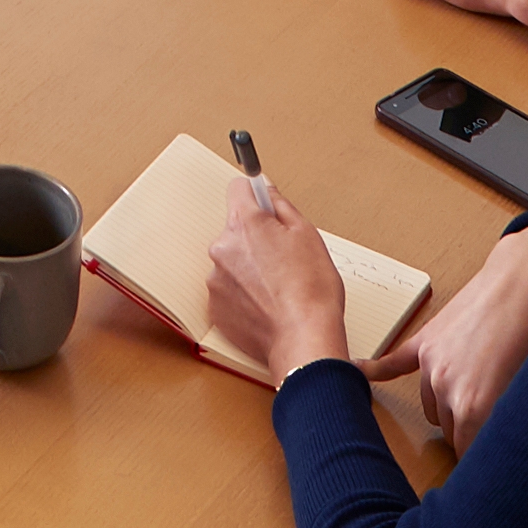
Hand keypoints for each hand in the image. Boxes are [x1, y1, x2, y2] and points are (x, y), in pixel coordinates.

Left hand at [206, 172, 354, 377]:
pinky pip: (228, 290)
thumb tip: (268, 193)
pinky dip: (243, 294)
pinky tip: (266, 305)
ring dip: (248, 268)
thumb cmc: (312, 290)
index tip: (264, 205)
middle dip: (255, 237)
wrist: (304, 339)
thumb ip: (282, 206)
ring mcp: (216, 279)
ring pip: (232, 261)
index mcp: (245, 223)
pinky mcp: (216, 307)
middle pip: (236, 228)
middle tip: (282, 257)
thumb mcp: (307, 235)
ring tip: (277, 287)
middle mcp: (223, 247)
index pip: (238, 188)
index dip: (255, 195)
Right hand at [371, 223, 527, 447]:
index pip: (467, 454)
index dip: (482, 459)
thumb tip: (500, 447)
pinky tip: (358, 375)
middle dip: (468, 430)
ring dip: (447, 407)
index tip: (490, 463)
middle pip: (449, 431)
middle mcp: (445, 388)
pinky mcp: (426, 341)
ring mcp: (431, 363)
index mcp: (473, 408)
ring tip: (477, 391)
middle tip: (493, 417)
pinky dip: (375, 372)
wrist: (526, 283)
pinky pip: (394, 364)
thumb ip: (505, 424)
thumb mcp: (527, 391)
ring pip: (432, 406)